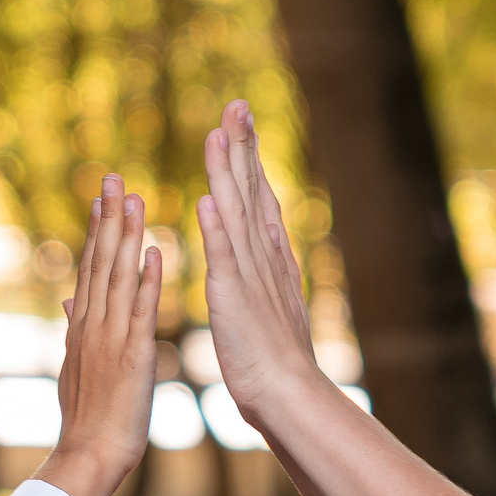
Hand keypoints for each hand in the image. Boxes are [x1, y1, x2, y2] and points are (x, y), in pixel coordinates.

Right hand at [34, 173, 159, 495]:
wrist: (89, 454)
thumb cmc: (89, 416)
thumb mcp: (77, 365)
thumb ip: (76, 328)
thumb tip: (70, 300)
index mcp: (82, 326)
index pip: (90, 267)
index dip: (97, 229)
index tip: (102, 196)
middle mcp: (92, 324)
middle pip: (99, 262)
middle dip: (107, 218)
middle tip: (113, 178)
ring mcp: (110, 338)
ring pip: (118, 277)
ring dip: (126, 237)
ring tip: (133, 199)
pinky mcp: (132, 356)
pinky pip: (141, 312)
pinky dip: (148, 281)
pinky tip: (155, 252)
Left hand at [195, 99, 319, 426]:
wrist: (287, 390)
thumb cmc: (272, 355)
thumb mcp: (266, 296)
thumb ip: (261, 261)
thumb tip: (265, 227)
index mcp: (266, 254)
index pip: (255, 193)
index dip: (247, 156)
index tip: (240, 121)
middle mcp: (263, 254)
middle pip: (251, 189)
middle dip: (243, 146)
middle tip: (236, 105)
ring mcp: (250, 272)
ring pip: (237, 211)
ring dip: (227, 172)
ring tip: (218, 135)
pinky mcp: (235, 295)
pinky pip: (225, 256)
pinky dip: (218, 227)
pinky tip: (208, 200)